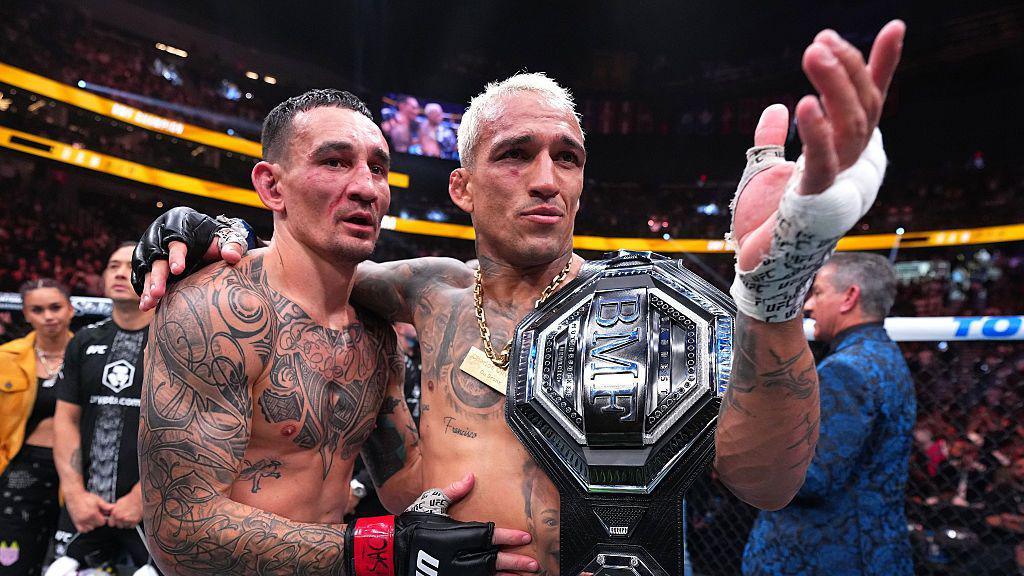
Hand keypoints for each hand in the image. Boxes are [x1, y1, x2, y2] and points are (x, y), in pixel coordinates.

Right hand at [65, 491, 113, 532]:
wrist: (75, 496)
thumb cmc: (85, 497)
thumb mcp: (98, 500)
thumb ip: (106, 506)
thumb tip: (113, 508)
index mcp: (93, 513)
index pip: (102, 522)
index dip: (104, 518)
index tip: (102, 515)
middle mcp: (86, 518)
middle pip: (97, 525)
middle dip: (98, 521)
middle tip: (97, 515)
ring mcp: (80, 521)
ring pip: (90, 528)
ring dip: (92, 525)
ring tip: (92, 517)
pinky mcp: (76, 522)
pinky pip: (82, 530)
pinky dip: (86, 528)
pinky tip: (87, 522)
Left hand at [107, 490, 142, 528]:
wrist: (140, 498)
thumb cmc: (131, 499)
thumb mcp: (118, 502)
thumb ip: (114, 510)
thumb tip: (111, 513)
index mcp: (115, 513)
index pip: (111, 523)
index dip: (114, 522)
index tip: (116, 520)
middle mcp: (120, 517)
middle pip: (118, 526)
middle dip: (121, 522)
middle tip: (124, 517)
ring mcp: (127, 520)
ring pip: (125, 526)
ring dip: (127, 523)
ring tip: (129, 516)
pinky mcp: (135, 521)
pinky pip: (132, 526)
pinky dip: (133, 523)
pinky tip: (133, 517)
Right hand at [132, 207, 250, 310]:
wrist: (203, 239)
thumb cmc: (214, 238)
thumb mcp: (226, 239)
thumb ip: (232, 246)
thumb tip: (233, 257)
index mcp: (180, 224)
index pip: (176, 241)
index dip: (176, 256)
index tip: (178, 271)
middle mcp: (160, 235)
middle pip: (157, 256)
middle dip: (157, 276)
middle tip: (158, 293)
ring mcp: (151, 248)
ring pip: (146, 268)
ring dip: (147, 286)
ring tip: (149, 304)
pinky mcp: (146, 261)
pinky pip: (141, 275)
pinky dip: (142, 290)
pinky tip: (145, 305)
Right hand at [346, 473, 539, 574]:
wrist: (389, 552)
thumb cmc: (411, 526)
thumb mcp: (430, 504)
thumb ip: (453, 491)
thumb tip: (471, 477)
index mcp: (454, 535)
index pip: (488, 536)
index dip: (508, 538)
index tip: (525, 538)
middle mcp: (456, 557)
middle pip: (492, 561)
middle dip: (515, 562)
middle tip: (534, 564)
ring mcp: (453, 572)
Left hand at [732, 20, 904, 271]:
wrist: (756, 272)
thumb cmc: (765, 228)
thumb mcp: (764, 171)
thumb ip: (773, 140)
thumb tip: (774, 108)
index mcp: (844, 159)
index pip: (869, 104)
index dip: (881, 66)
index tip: (894, 27)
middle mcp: (852, 170)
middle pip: (863, 108)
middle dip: (847, 68)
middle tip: (821, 40)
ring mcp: (838, 187)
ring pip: (851, 125)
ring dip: (834, 85)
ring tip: (814, 51)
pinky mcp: (816, 203)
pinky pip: (823, 161)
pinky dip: (816, 131)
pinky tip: (804, 102)